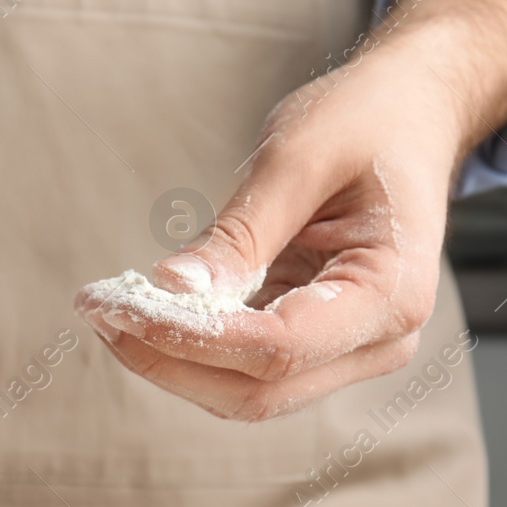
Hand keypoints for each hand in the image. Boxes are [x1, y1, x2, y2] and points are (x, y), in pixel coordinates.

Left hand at [74, 0, 506, 421]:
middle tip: (98, 310)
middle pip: (258, 389)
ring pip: (247, 391)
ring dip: (172, 361)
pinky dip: (192, 346)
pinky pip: (246, 365)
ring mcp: (351, 350)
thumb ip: (239, 233)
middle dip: (169, 360)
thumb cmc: (367, 122)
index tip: (120, 308)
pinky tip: (145, 309)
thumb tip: (173, 290)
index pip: (279, 346)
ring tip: (109, 308)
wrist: (409, 115)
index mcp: (392, 293)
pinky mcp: (318, 343)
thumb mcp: (298, 157)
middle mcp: (379, 339)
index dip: (193, 339)